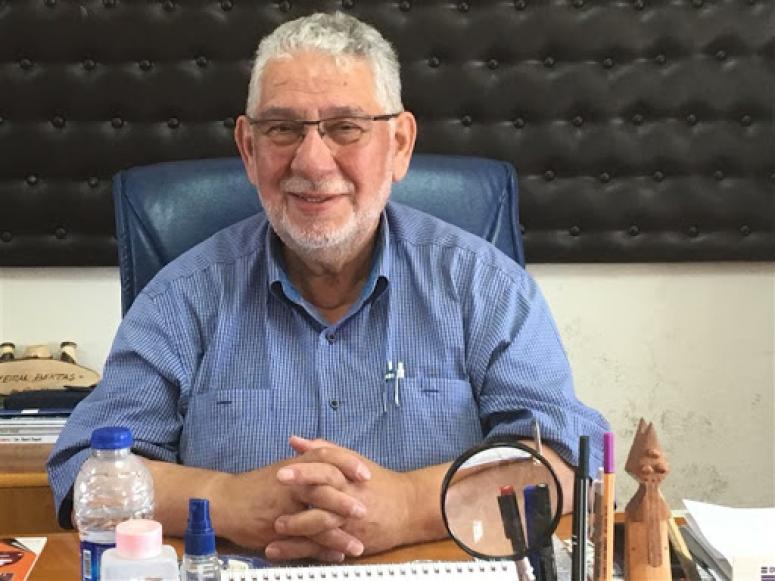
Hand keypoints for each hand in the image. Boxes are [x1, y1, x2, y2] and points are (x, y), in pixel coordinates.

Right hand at [215, 443, 371, 559]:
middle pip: (322, 489)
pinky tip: (337, 555)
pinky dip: (322, 551)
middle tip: (365, 511)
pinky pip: (303, 543)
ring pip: (315, 521)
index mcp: (295, 467)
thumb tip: (329, 450)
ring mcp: (284, 509)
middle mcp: (291, 485)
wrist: (224, 502)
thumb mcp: (284, 467)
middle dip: (345, 502)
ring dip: (338, 535)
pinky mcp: (277, 532)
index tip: (366, 473)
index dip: (347, 464)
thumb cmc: (257, 486)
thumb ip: (306, 459)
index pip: (325, 458)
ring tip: (357, 545)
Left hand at [267, 436, 418, 559]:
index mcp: (348, 476)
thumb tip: (296, 441)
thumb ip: (323, 450)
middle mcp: (348, 499)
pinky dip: (301, 550)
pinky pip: (323, 547)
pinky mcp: (349, 541)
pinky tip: (280, 550)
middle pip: (322, 495)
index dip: (303, 471)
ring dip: (297, 527)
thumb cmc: (378, 482)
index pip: (325, 470)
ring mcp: (349, 522)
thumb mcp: (354, 461)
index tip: (281, 472)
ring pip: (322, 524)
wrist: (409, 509)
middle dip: (297, 498)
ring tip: (275, 528)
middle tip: (274, 499)